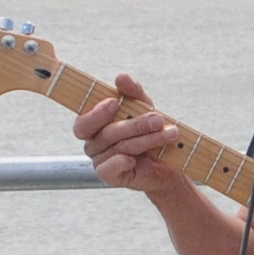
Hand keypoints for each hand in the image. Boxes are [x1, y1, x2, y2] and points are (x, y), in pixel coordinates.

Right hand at [74, 73, 193, 196]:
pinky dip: (121, 162)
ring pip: (118, 148)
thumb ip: (133, 92)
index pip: (84, 121)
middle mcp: (93, 143)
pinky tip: (134, 159)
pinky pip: (108, 169)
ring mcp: (100, 160)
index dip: (96, 113)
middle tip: (158, 119)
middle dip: (134, 125)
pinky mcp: (110, 176)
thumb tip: (120, 78)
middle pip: (106, 133)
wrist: (169, 161)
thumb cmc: (151, 130)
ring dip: (146, 139)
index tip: (115, 103)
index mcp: (95, 125)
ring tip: (169, 133)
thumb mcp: (145, 106)